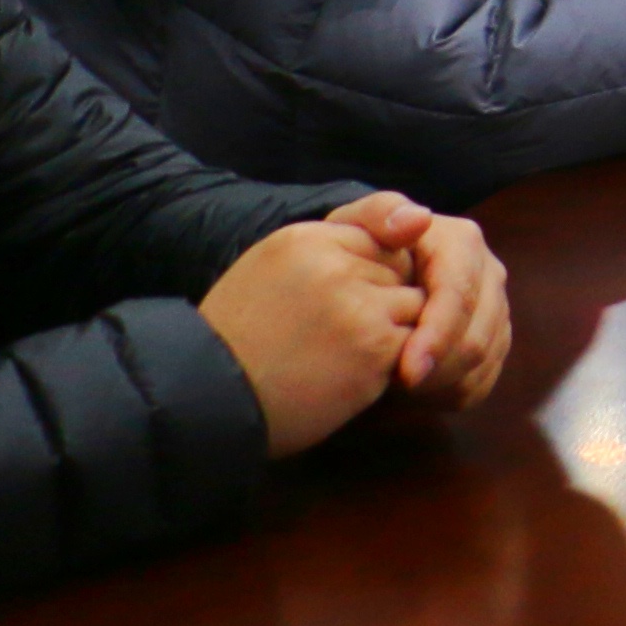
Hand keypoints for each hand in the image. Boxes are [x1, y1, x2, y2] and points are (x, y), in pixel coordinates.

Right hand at [201, 219, 416, 457]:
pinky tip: (352, 376)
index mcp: (304, 238)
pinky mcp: (374, 346)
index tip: (340, 303)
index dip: (370, 274)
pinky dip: (395, 363)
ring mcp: (358, 304)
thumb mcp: (272, 272)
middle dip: (386, 303)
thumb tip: (418, 222)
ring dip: (395, 334)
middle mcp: (334, 263)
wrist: (207, 403)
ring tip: (344, 356)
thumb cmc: (240, 343)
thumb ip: (333, 249)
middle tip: (337, 336)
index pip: (379, 237)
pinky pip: (416, 343)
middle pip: (403, 271)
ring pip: (417, 306)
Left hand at [326, 191, 513, 407]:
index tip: (406, 374)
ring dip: (443, 383)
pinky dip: (453, 393)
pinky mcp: (493, 339)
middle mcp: (489, 274)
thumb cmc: (359, 249)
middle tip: (395, 390)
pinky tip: (419, 393)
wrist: (371, 269)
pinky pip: (485, 379)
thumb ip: (379, 214)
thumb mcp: (354, 225)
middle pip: (480, 335)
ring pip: (485, 361)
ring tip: (400, 390)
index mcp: (462, 243)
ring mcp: (495, 308)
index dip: (438, 336)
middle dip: (440, 369)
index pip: (461, 294)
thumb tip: (418, 220)